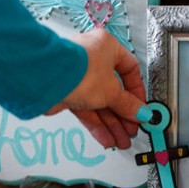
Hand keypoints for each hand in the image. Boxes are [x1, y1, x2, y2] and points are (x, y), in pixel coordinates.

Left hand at [45, 29, 146, 148]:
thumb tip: (141, 113)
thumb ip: (128, 105)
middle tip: (132, 129)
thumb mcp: (113, 91)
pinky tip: (106, 138)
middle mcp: (93, 59)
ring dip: (112, 123)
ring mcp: (80, 76)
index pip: (130, 70)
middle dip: (124, 114)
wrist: (47, 80)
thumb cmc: (79, 71)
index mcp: (108, 47)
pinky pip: (87, 109)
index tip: (141, 108)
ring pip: (100, 103)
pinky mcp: (69, 92)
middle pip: (114, 91)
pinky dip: (97, 124)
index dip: (137, 92)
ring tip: (121, 140)